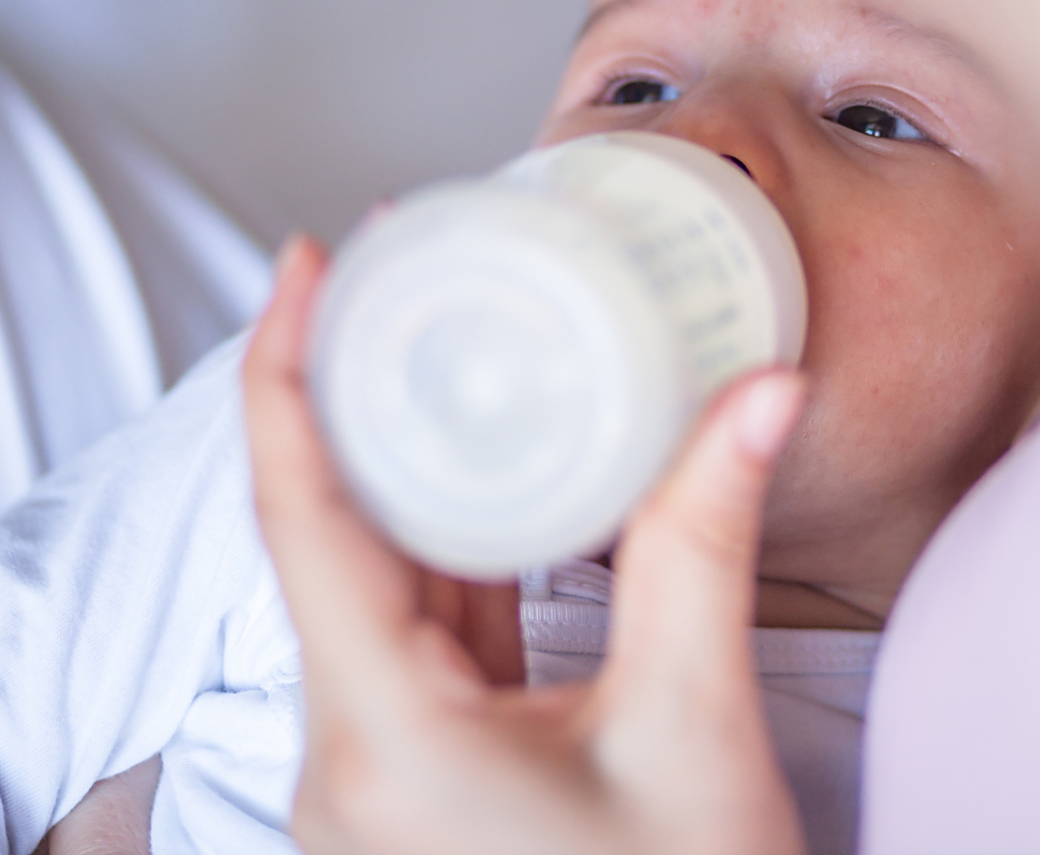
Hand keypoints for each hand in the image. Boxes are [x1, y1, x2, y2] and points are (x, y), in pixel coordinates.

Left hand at [243, 236, 808, 854]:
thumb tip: (754, 394)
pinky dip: (453, 545)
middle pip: (324, 533)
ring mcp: (381, 771)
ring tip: (448, 346)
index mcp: (385, 737)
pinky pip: (422, 635)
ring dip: (405, 466)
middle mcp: (352, 753)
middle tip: (400, 270)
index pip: (301, 515)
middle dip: (354, 392)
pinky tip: (493, 475)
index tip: (307, 261)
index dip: (285, 372)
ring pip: (373, 583)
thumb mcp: (696, 733)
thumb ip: (707, 549)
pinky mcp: (425, 779)